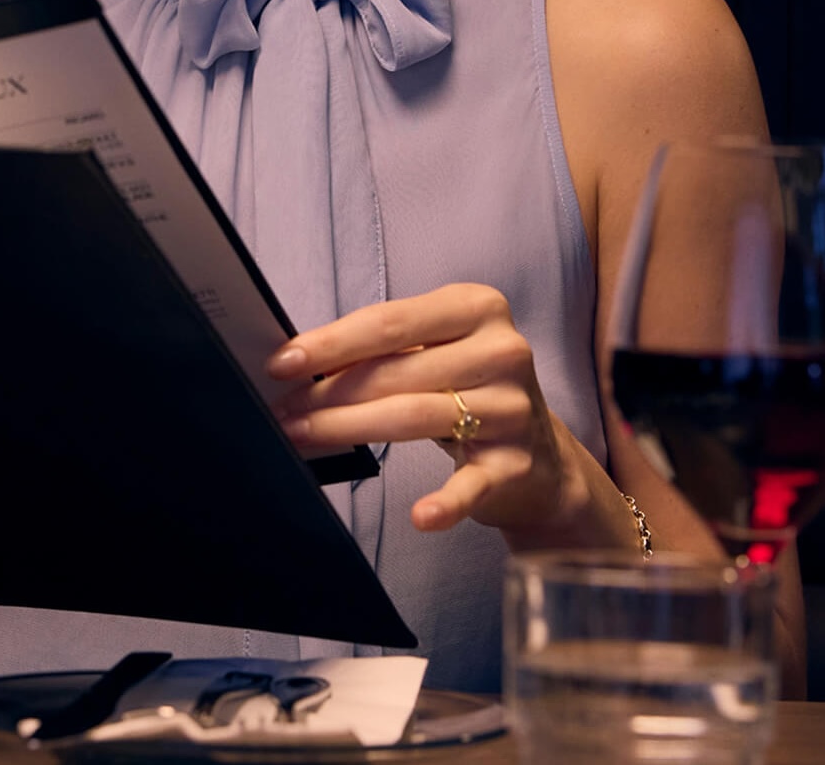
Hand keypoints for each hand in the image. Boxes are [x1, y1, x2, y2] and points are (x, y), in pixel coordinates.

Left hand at [268, 283, 591, 540]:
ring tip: (303, 437)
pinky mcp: (516, 465)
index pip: (390, 322)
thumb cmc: (470, 391)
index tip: (283, 362)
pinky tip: (421, 516)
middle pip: (395, 372)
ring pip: (415, 416)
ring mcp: (512, 410)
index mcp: (477, 308)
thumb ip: (384, 350)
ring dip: (348, 429)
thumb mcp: (436, 352)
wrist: (542, 458)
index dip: (331, 343)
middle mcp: (501, 352)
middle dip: (328, 392)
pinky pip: (471, 484)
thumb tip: (302, 361)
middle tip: (282, 410)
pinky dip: (446, 503)